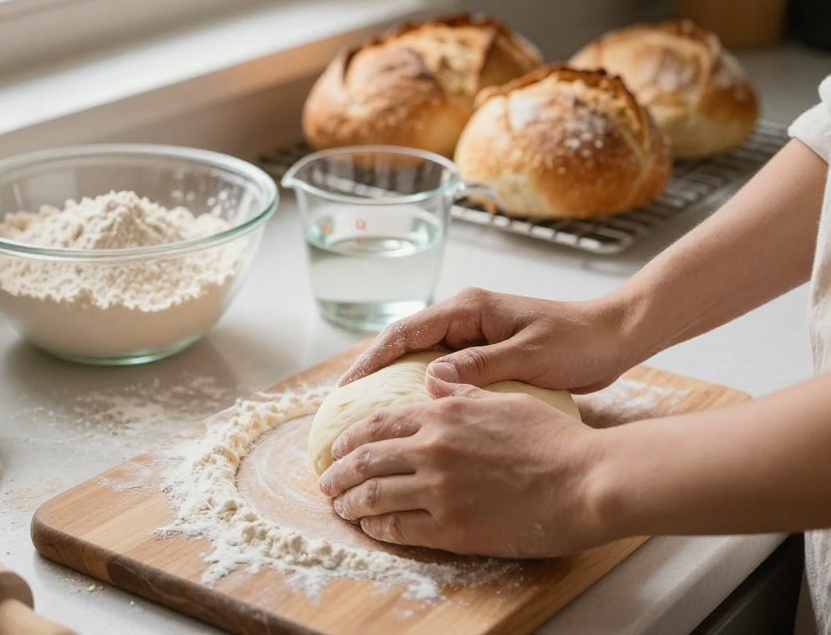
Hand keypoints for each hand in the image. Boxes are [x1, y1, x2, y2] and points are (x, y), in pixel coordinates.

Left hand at [319, 374, 610, 556]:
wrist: (585, 481)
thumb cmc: (552, 438)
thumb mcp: (504, 399)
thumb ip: (462, 393)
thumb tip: (434, 383)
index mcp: (442, 415)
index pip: (378, 423)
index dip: (351, 437)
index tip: (338, 446)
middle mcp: (432, 449)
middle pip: (366, 460)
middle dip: (339, 471)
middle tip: (327, 480)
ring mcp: (439, 490)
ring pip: (373, 496)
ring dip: (349, 502)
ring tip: (340, 506)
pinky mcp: (452, 528)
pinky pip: (399, 528)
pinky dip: (377, 527)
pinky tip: (371, 526)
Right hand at [340, 287, 637, 393]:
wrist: (613, 337)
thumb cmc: (577, 342)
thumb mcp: (529, 355)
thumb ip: (481, 365)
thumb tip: (432, 380)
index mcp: (469, 309)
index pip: (406, 332)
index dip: (372, 359)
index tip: (347, 388)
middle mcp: (465, 317)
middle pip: (405, 343)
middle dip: (373, 371)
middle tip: (346, 408)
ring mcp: (474, 334)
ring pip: (421, 357)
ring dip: (395, 381)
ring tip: (368, 415)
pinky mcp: (486, 352)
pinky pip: (444, 370)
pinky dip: (424, 389)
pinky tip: (412, 415)